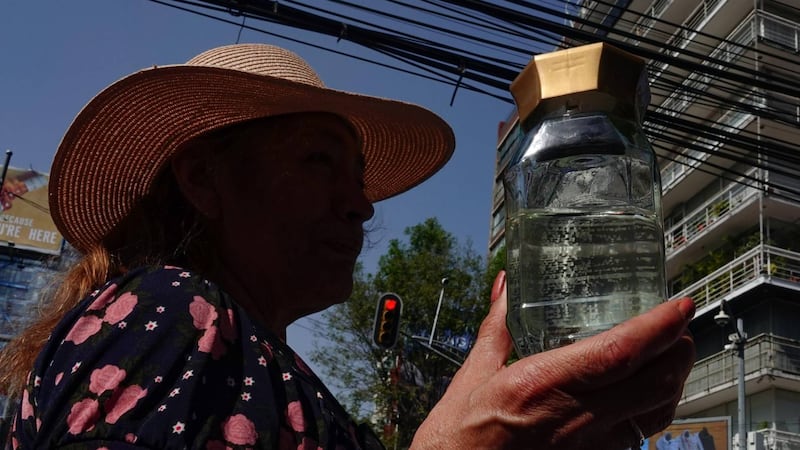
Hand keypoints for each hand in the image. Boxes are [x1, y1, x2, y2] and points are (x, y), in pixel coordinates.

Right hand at [411, 271, 695, 449]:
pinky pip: (638, 437)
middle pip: (653, 383)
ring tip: (671, 355)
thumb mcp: (472, 376)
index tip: (678, 305)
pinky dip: (652, 410)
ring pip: (655, 414)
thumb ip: (497, 328)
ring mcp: (588, 447)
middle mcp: (573, 418)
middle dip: (678, 350)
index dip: (658, 327)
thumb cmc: (459, 440)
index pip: (618, 352)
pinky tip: (643, 396)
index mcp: (540, 385)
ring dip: (672, 380)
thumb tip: (506, 287)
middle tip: (680, 325)